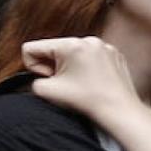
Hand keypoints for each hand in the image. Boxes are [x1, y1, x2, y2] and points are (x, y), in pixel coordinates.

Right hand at [24, 36, 143, 122]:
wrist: (119, 110)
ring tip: (79, 82)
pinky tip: (91, 80)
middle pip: (53, 48)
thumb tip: (38, 75)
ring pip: (70, 52)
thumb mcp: (46, 91)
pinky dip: (85, 67)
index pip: (31, 48)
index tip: (50, 79)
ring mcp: (103, 46)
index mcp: (70, 45)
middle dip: (53, 66)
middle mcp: (88, 40)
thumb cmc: (87, 101)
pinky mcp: (113, 53)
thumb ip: (31, 79)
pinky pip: (88, 55)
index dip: (34, 67)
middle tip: (64, 83)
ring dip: (68, 66)